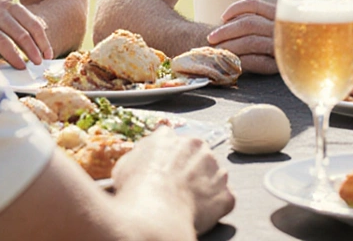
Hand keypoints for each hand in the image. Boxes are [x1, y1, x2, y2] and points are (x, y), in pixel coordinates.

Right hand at [0, 0, 52, 69]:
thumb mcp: (5, 16)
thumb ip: (20, 27)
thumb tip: (42, 45)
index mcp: (11, 8)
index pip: (33, 24)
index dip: (43, 41)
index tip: (48, 55)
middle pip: (22, 33)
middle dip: (33, 50)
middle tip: (39, 63)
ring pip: (5, 40)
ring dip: (17, 55)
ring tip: (23, 66)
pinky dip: (1, 56)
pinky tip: (7, 65)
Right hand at [113, 130, 234, 233]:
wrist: (155, 215)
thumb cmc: (137, 191)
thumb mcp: (126, 163)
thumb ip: (141, 153)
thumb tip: (145, 152)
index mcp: (172, 138)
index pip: (174, 142)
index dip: (169, 159)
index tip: (166, 171)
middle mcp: (198, 148)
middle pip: (198, 156)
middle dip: (192, 170)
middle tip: (177, 189)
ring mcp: (216, 171)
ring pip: (215, 176)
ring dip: (205, 187)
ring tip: (188, 203)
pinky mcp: (226, 194)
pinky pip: (224, 199)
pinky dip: (216, 207)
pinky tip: (200, 213)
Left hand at [206, 0, 276, 74]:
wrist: (294, 65)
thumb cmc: (276, 44)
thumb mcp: (268, 27)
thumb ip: (253, 21)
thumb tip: (225, 20)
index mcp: (278, 14)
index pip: (253, 4)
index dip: (235, 9)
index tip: (222, 17)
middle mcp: (281, 28)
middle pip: (249, 23)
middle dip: (226, 31)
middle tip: (211, 38)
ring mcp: (282, 46)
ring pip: (250, 41)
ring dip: (230, 46)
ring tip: (217, 51)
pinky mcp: (279, 64)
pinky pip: (256, 61)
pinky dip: (241, 60)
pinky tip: (231, 62)